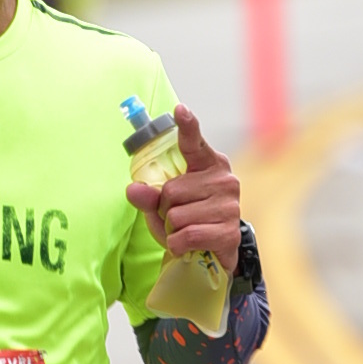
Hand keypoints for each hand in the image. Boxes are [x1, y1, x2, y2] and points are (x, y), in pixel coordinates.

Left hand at [125, 104, 239, 271]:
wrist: (215, 253)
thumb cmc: (189, 220)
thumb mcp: (163, 206)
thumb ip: (148, 195)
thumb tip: (133, 189)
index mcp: (208, 164)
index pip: (194, 143)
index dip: (187, 126)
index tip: (180, 110)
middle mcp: (224, 180)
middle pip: (171, 191)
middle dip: (166, 210)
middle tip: (179, 218)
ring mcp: (229, 206)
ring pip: (177, 216)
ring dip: (172, 230)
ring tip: (186, 230)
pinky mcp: (229, 232)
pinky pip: (187, 235)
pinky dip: (178, 245)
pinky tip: (190, 245)